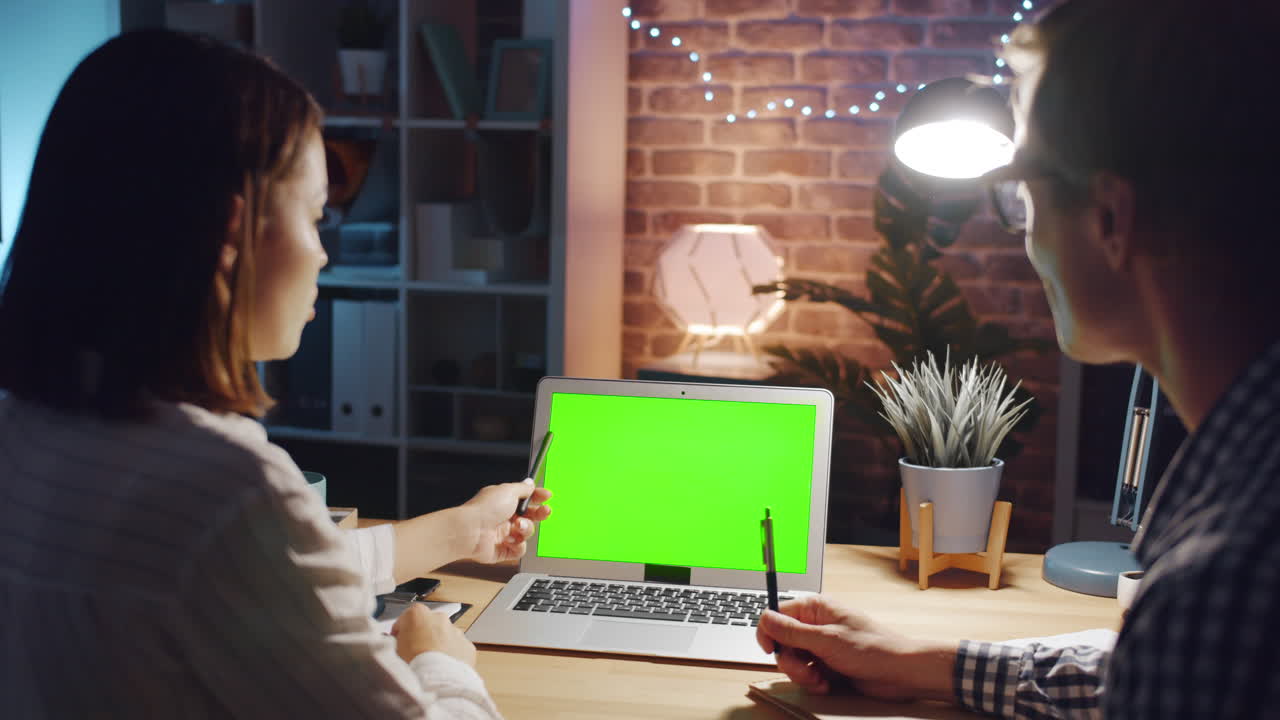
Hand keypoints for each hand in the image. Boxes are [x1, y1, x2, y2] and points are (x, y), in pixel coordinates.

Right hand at [391, 603, 475, 666]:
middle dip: (422, 636)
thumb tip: (395, 645)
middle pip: (428, 624)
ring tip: (429, 664)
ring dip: (438, 646)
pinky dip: (452, 656)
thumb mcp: (393, 652)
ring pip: (444, 636)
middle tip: (414, 654)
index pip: (406, 619)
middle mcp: (439, 618)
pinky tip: (442, 668)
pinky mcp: (467, 646)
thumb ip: (395, 643)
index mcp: (418, 614)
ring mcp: (455, 631)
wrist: (436, 684)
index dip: (400, 632)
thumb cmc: (413, 666)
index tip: (398, 642)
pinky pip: (457, 649)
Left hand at [460, 479, 551, 563]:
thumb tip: (530, 483)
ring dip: (526, 529)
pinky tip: (510, 541)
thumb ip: (522, 488)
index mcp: (503, 502)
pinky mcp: (502, 550)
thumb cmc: (484, 509)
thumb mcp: (508, 490)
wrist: (471, 531)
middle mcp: (504, 517)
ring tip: (518, 527)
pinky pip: (519, 549)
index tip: (547, 496)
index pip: (525, 499)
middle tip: (545, 512)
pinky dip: (517, 545)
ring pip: (526, 533)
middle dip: (539, 514)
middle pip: (529, 516)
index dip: (537, 497)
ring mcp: (503, 534)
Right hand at [756, 595, 953, 701]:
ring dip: (802, 674)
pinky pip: (806, 674)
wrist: (900, 672)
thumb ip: (792, 631)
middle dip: (790, 661)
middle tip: (806, 669)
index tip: (771, 649)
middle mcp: (816, 625)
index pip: (776, 614)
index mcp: (815, 608)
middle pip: (782, 642)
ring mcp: (821, 645)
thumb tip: (765, 618)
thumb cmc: (874, 648)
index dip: (769, 633)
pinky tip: (826, 684)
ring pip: (792, 661)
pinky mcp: (827, 664)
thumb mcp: (827, 639)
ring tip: (820, 679)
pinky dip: (812, 682)